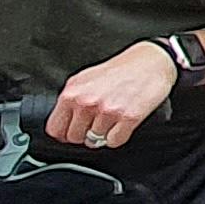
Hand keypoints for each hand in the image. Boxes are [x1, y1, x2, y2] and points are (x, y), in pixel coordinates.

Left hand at [50, 41, 182, 149]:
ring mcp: (107, 110)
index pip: (54, 128)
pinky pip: (114, 141)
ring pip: (95, 141)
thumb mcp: (85, 78)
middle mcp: (87, 102)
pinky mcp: (127, 118)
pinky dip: (118, 136)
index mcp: (72, 92)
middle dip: (84, 134)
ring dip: (103, 134)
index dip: (64, 132)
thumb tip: (62, 121)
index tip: (72, 131)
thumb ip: (71, 100)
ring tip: (111, 119)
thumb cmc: (120, 69)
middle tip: (96, 123)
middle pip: (74, 138)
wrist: (150, 62)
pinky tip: (121, 123)